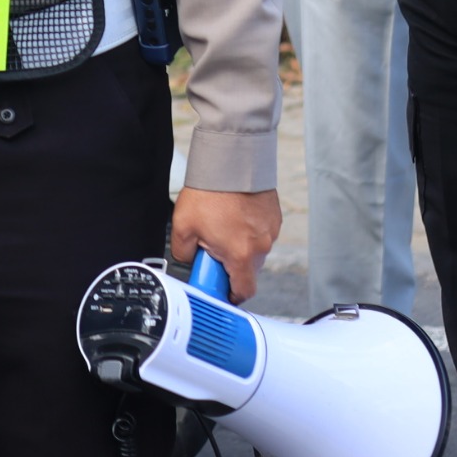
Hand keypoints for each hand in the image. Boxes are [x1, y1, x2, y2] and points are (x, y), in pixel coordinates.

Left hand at [169, 187, 282, 302]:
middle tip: (214, 248)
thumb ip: (183, 253)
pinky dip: (249, 229)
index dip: (232, 294)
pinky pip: (261, 232)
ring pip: (255, 250)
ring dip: (240, 245)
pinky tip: (234, 214)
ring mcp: (270, 231)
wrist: (230, 162)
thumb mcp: (182, 227)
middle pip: (248, 270)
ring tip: (223, 225)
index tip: (222, 290)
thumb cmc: (209, 192)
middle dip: (231, 264)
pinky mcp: (274, 216)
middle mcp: (261, 246)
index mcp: (240, 255)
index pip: (244, 291)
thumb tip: (187, 260)